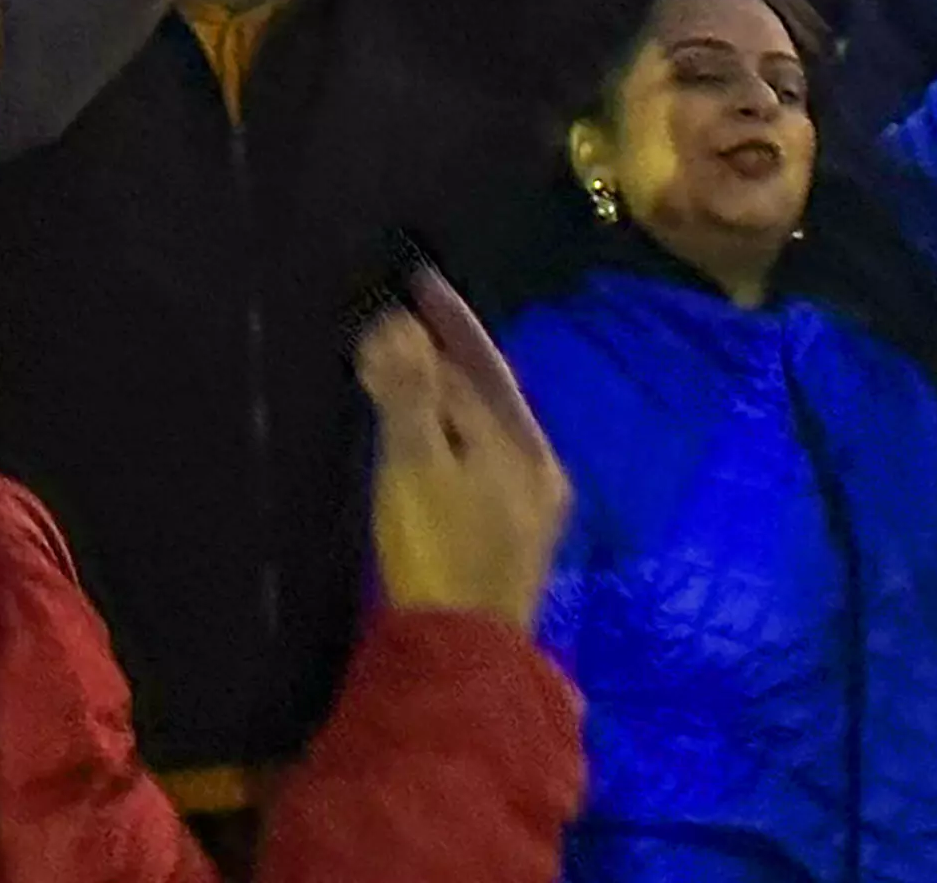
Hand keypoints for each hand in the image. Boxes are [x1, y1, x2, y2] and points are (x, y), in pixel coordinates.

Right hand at [360, 265, 567, 629]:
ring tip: (405, 368)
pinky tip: (425, 438)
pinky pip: (479, 459)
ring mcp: (528, 508)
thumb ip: (410, 393)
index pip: (483, 365)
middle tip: (398, 320)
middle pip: (487, 395)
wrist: (462, 658)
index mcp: (522, 446)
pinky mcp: (508, 538)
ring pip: (484, 430)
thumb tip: (399, 324)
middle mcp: (537, 470)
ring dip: (445, 396)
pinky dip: (449, 433)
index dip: (448, 319)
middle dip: (444, 356)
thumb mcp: (418, 466)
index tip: (417, 278)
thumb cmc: (440, 554)